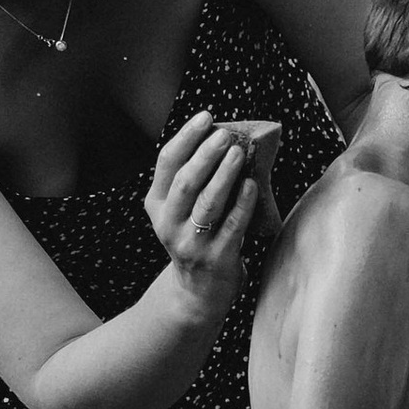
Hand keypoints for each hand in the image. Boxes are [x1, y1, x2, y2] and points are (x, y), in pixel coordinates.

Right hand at [147, 113, 252, 303]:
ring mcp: (191, 242)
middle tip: (225, 134)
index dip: (186, 137)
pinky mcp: (216, 258)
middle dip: (205, 154)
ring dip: (224, 174)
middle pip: (185, 181)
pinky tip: (251, 184)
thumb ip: (195, 180)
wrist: (198, 291)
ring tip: (239, 152)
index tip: (206, 117)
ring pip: (207, 202)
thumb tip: (228, 139)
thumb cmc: (196, 238)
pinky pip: (231, 225)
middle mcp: (168, 223)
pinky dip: (242, 203)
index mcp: (157, 204)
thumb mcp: (182, 211)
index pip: (166, 163)